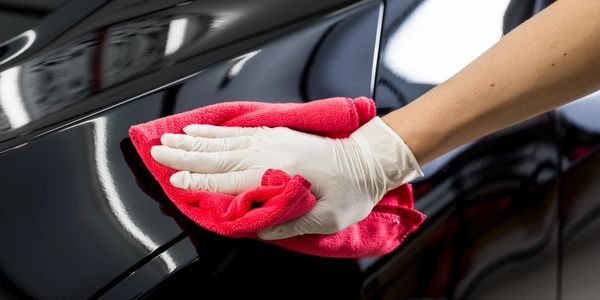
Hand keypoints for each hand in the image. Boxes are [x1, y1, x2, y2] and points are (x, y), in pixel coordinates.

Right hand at [150, 116, 422, 239]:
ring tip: (169, 139)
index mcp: (277, 175)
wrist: (368, 159)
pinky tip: (201, 129)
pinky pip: (238, 132)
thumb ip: (286, 222)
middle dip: (184, 156)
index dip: (198, 184)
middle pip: (217, 156)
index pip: (227, 182)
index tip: (174, 183)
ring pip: (223, 141)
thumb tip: (253, 226)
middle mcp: (268, 154)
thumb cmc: (350, 191)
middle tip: (156, 152)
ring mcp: (271, 140)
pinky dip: (216, 131)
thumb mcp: (324, 219)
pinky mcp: (276, 134)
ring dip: (193, 140)